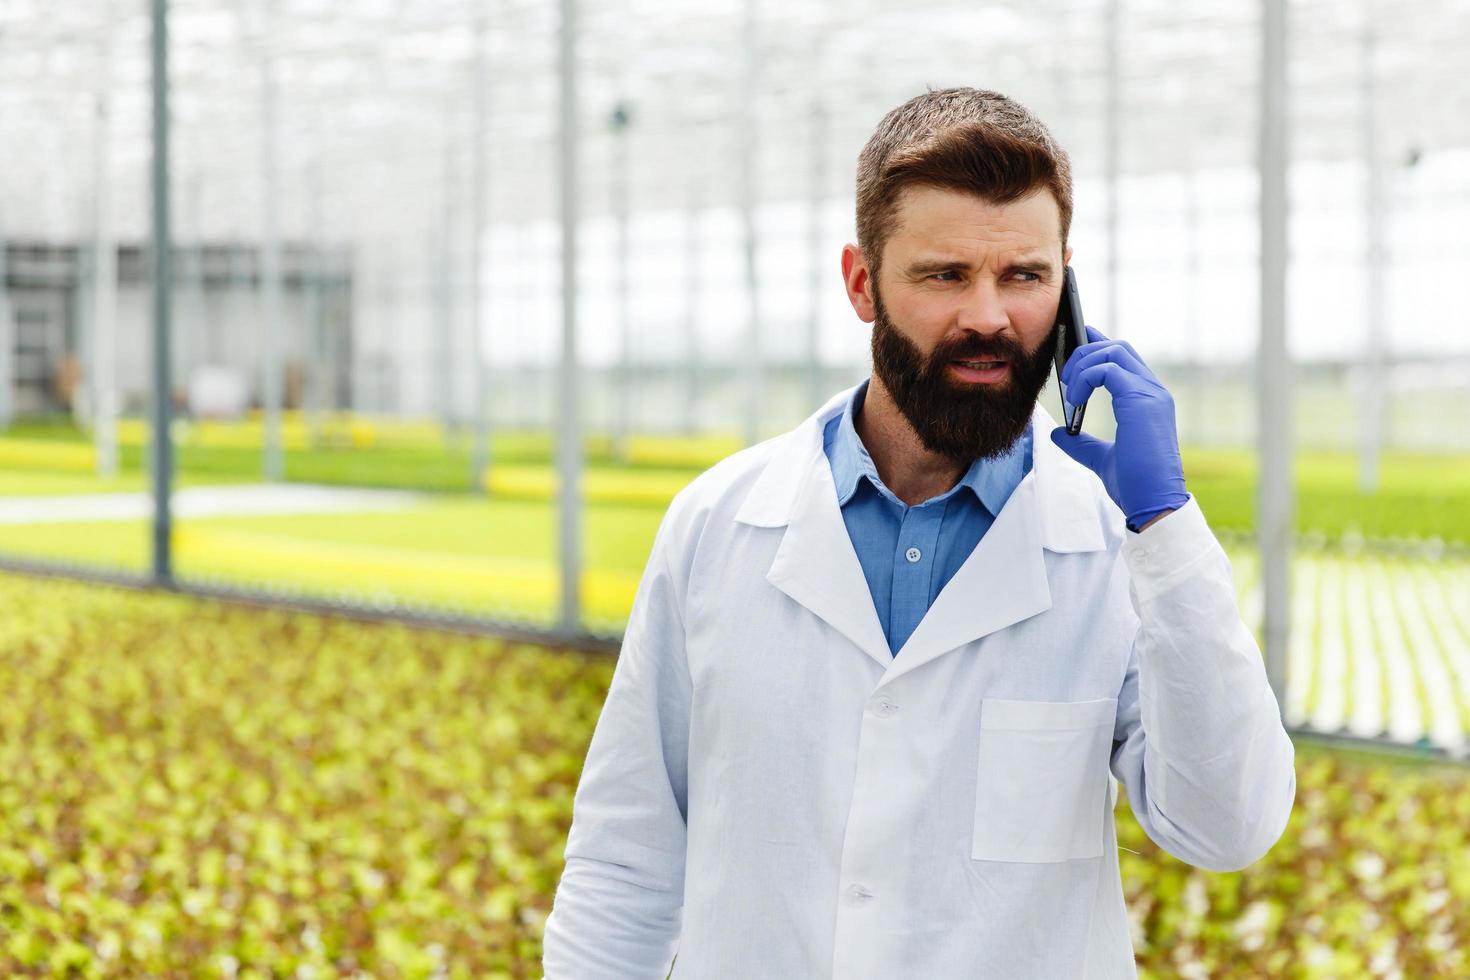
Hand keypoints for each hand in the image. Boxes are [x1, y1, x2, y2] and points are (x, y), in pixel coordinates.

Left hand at [1050, 326, 1189, 530]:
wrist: (1153, 503)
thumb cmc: (1135, 485)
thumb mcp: (1101, 459)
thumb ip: (1081, 442)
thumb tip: (1058, 432)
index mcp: (1148, 400)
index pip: (1124, 358)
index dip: (1098, 344)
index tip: (1073, 343)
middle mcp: (1153, 391)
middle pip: (1117, 347)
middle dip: (1085, 353)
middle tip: (1065, 379)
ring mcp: (1151, 393)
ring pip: (1112, 352)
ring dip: (1082, 365)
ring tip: (1070, 392)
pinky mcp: (1142, 400)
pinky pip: (1108, 369)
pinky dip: (1085, 378)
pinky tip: (1075, 399)